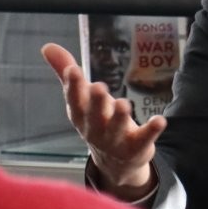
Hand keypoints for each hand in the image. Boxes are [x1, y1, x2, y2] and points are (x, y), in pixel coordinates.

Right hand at [41, 42, 166, 199]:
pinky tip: (160, 120)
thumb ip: (65, 71)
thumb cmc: (96, 121)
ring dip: (119, 117)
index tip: (73, 69)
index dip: (73, 86)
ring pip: (116, 128)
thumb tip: (47, 46)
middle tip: (98, 86)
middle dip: (95, 102)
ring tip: (123, 103)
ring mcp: (116, 140)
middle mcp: (95, 129)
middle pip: (94, 116)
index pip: (74, 100)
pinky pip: (144, 138)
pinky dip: (152, 130)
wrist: (115, 162)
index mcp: (80, 115)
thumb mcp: (81, 98)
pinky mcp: (137, 147)